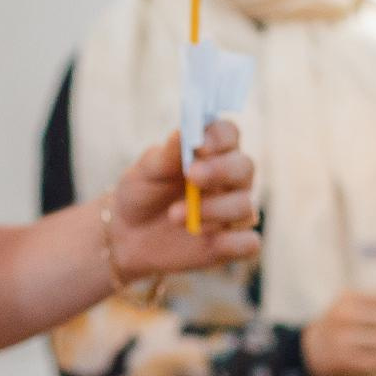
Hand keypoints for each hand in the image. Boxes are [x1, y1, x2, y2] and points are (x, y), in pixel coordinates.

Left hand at [105, 118, 261, 277]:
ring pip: (244, 206)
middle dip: (220, 171)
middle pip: (244, 167)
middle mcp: (231, 179)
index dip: (218, 137)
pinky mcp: (231, 242)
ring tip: (174, 214)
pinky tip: (209, 240)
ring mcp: (233, 210)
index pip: (228, 134)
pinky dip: (233, 242)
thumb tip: (182, 132)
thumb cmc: (142, 193)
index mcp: (212, 152)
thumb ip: (166, 155)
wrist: (127, 235)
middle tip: (193, 175)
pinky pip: (248, 243)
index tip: (199, 145)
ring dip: (212, 209)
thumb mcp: (146, 172)